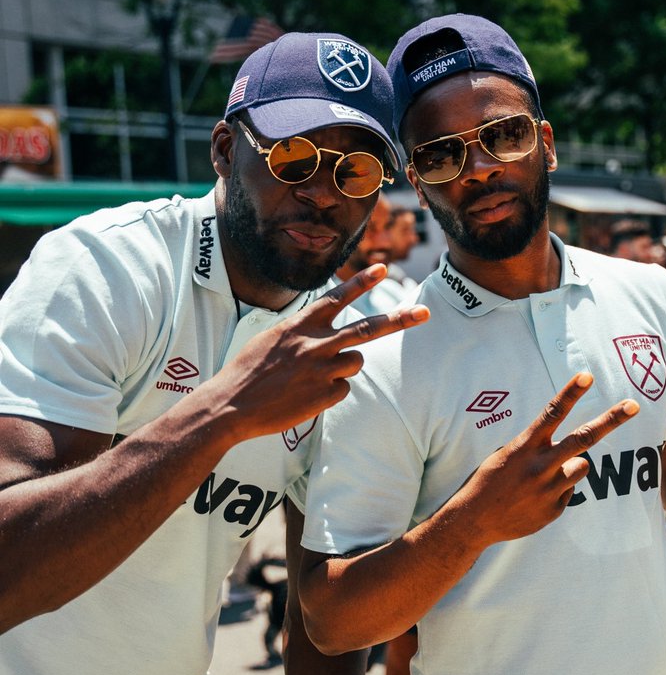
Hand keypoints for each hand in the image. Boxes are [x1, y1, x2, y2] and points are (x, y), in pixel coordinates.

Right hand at [214, 265, 429, 442]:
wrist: (231, 405)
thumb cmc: (247, 371)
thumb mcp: (271, 339)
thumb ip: (301, 332)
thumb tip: (323, 334)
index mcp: (300, 325)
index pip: (337, 298)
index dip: (362, 283)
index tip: (383, 269)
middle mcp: (316, 344)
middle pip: (367, 329)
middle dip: (399, 319)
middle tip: (424, 313)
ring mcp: (323, 370)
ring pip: (356, 362)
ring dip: (343, 366)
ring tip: (314, 376)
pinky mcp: (325, 395)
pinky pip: (342, 389)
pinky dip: (329, 391)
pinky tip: (305, 395)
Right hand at [465, 372, 639, 545]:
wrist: (473, 520)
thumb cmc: (489, 481)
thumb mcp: (507, 455)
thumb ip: (538, 450)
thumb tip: (574, 454)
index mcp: (524, 446)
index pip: (552, 413)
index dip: (570, 393)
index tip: (587, 376)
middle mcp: (540, 465)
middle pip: (584, 438)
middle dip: (611, 420)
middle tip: (634, 405)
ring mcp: (549, 489)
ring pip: (583, 467)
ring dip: (572, 467)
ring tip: (545, 477)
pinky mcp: (554, 509)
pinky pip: (567, 493)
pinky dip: (555, 492)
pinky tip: (533, 499)